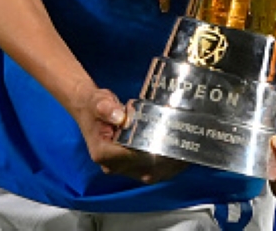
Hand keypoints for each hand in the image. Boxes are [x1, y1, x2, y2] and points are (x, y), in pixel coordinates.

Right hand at [71, 84, 186, 183]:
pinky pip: (148, 171)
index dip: (151, 151)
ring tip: (186, 156)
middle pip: (143, 168)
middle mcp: (111, 165)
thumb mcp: (98, 102)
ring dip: (168, 167)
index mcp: (103, 152)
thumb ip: (106, 108)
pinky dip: (164, 168)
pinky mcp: (128, 166)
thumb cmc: (95, 106)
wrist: (89, 110)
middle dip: (165, 161)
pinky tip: (178, 160)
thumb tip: (120, 116)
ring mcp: (120, 168)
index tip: (169, 143)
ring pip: (148, 173)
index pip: (132, 157)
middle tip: (185, 150)